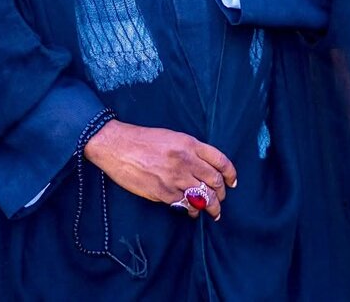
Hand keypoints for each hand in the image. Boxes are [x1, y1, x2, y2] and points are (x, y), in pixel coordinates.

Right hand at [83, 120, 236, 219]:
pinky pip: (185, 205)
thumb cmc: (141, 140)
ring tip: (213, 212)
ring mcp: (175, 178)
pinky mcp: (163, 192)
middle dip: (221, 194)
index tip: (232, 182)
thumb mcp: (170, 136)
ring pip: (203, 197)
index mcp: (189, 143)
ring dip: (211, 207)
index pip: (220, 161)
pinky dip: (192, 211)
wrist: (117, 146)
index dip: (230, 174)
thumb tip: (202, 169)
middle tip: (220, 199)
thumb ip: (189, 150)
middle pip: (214, 181)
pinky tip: (192, 212)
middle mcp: (185, 160)